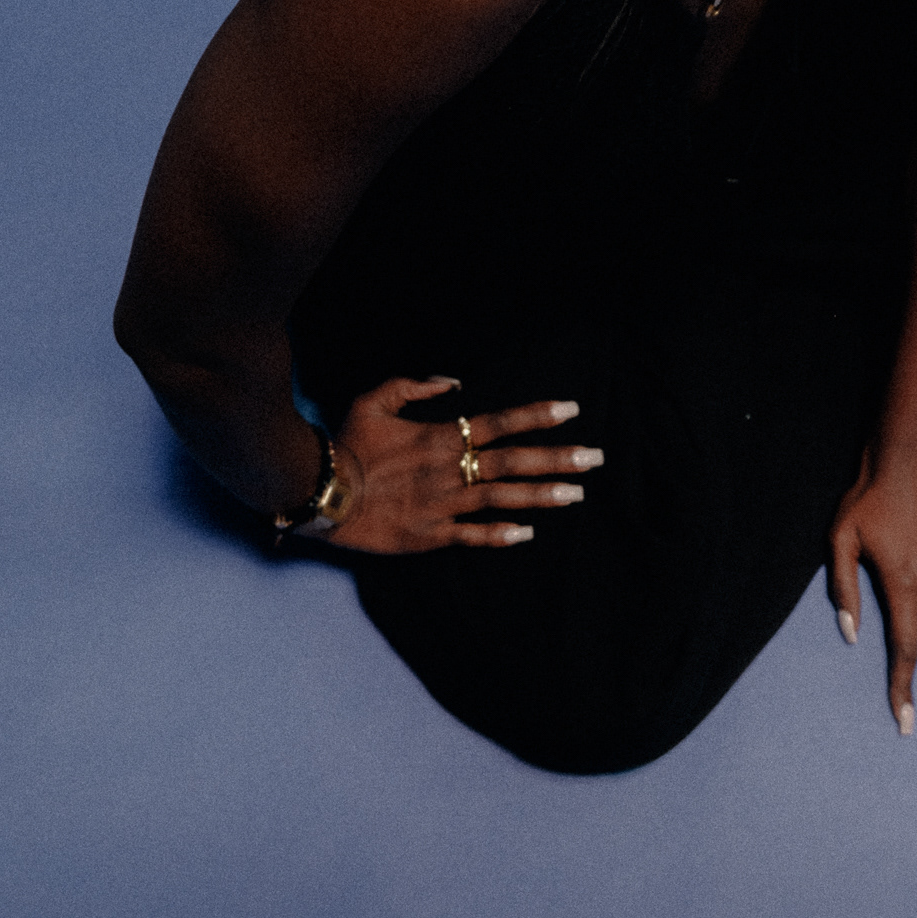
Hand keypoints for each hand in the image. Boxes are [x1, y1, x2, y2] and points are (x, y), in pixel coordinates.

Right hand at [321, 375, 604, 554]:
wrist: (320, 491)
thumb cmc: (347, 442)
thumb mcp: (374, 399)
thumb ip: (415, 386)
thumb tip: (454, 381)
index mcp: (440, 437)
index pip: (500, 423)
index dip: (536, 416)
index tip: (572, 410)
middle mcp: (449, 470)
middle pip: (513, 462)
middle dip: (557, 459)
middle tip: (596, 459)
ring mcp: (443, 505)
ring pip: (501, 499)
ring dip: (541, 497)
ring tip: (577, 494)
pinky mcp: (429, 534)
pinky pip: (471, 535)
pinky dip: (499, 535)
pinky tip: (527, 534)